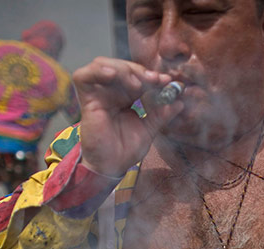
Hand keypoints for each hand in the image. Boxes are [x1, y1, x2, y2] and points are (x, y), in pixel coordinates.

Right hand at [72, 57, 184, 176]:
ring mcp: (98, 95)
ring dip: (123, 69)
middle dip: (140, 71)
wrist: (112, 167)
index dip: (151, 76)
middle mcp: (111, 93)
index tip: (166, 81)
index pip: (137, 76)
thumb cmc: (126, 151)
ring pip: (104, 65)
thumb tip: (180, 102)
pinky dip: (97, 71)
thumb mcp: (149, 129)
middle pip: (122, 67)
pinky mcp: (86, 100)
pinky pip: (83, 76)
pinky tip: (112, 75)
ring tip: (136, 84)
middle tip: (155, 80)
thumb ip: (161, 114)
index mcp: (126, 98)